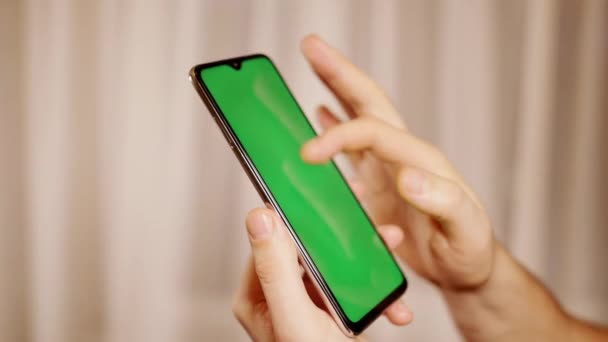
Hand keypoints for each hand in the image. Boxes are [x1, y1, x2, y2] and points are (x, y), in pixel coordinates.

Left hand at [232, 208, 411, 340]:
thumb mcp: (296, 317)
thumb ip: (276, 268)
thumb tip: (259, 216)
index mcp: (259, 293)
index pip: (272, 238)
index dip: (297, 213)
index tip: (323, 193)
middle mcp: (277, 296)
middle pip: (306, 247)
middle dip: (340, 233)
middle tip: (365, 214)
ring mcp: (303, 305)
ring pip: (331, 264)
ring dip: (363, 257)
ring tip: (389, 246)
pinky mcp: (326, 313)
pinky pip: (347, 288)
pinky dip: (372, 290)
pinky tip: (392, 299)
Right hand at [300, 35, 494, 289]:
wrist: (469, 267)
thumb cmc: (470, 249)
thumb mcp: (465, 228)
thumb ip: (443, 200)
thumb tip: (408, 177)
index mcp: (421, 161)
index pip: (374, 132)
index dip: (339, 136)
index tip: (309, 153)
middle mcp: (403, 157)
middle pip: (368, 104)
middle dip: (339, 74)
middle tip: (311, 47)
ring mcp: (390, 169)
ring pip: (359, 119)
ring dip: (336, 90)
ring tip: (316, 64)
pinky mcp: (380, 186)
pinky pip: (353, 149)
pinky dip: (337, 125)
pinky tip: (323, 113)